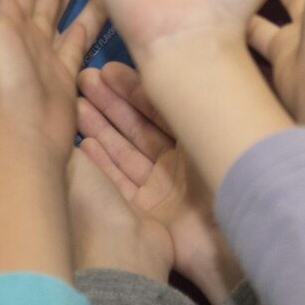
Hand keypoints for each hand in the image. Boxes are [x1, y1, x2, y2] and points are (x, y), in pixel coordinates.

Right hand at [77, 63, 244, 303]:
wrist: (228, 241)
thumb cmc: (226, 179)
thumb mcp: (210, 134)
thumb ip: (194, 105)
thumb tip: (183, 63)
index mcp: (198, 141)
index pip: (161, 108)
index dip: (133, 89)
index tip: (107, 70)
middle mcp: (179, 162)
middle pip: (139, 127)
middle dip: (111, 103)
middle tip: (84, 80)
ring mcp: (162, 188)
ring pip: (125, 151)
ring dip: (101, 128)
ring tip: (76, 106)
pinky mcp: (147, 212)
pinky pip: (120, 182)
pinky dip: (102, 164)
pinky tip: (83, 144)